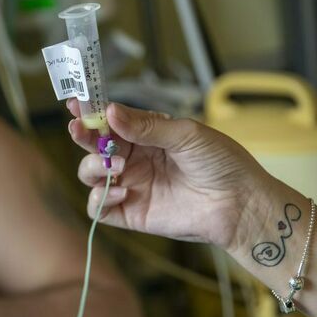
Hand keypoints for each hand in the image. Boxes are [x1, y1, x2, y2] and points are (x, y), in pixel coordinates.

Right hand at [67, 100, 269, 248]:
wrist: (240, 204)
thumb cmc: (222, 163)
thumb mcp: (186, 135)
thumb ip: (146, 126)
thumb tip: (111, 111)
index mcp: (146, 135)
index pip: (111, 120)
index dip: (91, 112)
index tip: (76, 104)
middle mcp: (133, 159)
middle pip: (93, 145)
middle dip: (83, 135)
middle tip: (79, 128)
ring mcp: (130, 185)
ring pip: (89, 173)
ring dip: (93, 167)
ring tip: (118, 167)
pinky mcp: (131, 213)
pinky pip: (98, 207)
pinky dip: (100, 198)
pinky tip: (121, 192)